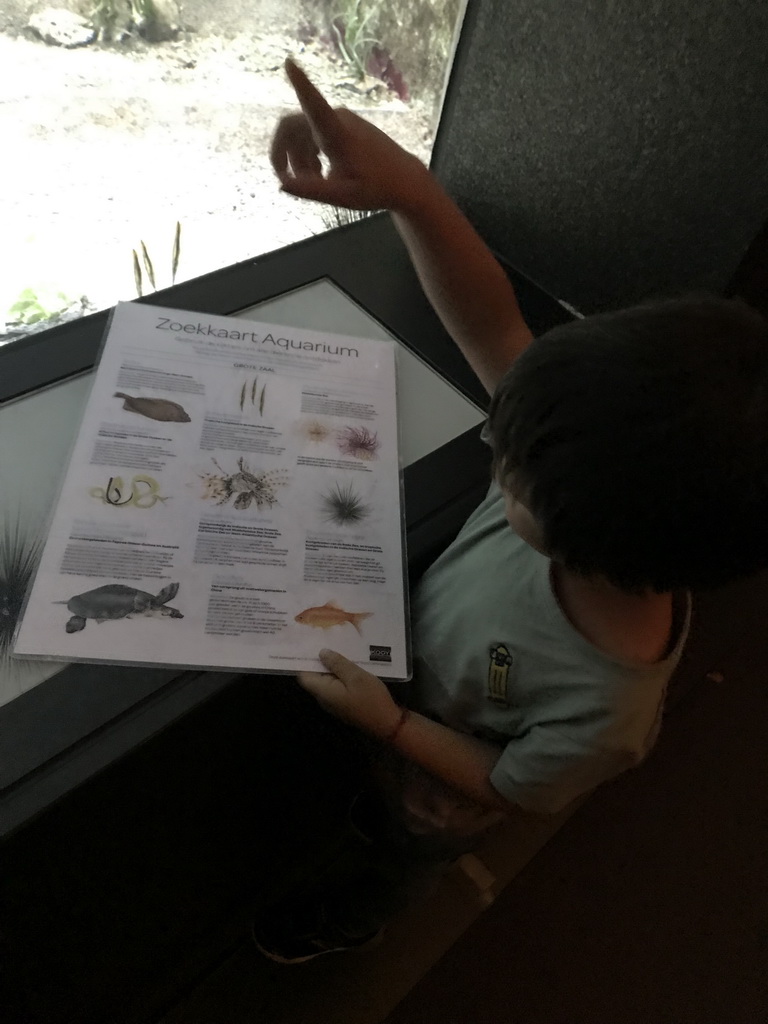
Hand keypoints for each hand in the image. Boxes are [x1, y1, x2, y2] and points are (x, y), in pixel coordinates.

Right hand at [271, 58, 431, 211]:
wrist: (405, 181)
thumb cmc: (376, 189)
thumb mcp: (341, 196)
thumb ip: (310, 190)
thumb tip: (282, 184)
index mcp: (337, 133)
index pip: (314, 103)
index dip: (299, 83)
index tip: (289, 62)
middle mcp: (338, 119)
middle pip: (294, 127)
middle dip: (287, 154)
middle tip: (293, 182)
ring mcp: (342, 120)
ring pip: (304, 133)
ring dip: (300, 158)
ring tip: (313, 182)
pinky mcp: (345, 125)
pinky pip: (315, 133)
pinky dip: (311, 153)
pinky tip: (320, 173)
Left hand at [297, 648, 400, 739]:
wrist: (387, 724)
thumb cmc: (371, 699)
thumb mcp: (356, 676)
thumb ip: (337, 664)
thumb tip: (321, 653)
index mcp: (323, 691)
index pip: (303, 675)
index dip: (304, 660)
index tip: (310, 644)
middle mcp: (324, 698)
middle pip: (314, 677)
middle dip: (319, 660)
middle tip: (327, 641)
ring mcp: (334, 702)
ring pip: (327, 680)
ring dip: (332, 667)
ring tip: (340, 648)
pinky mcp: (344, 703)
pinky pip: (337, 686)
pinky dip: (340, 674)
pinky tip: (350, 664)